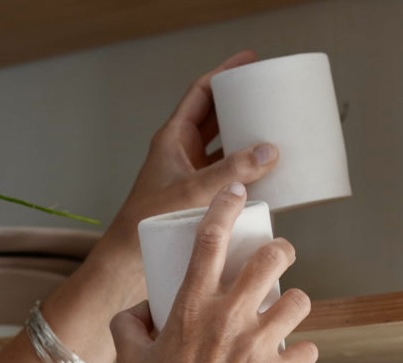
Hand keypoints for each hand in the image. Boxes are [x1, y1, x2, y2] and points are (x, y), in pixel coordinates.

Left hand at [87, 51, 280, 306]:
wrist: (126, 262)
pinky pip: (227, 174)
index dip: (225, 73)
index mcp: (172, 139)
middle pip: (215, 115)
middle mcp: (181, 153)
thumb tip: (269, 151)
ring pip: (223, 145)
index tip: (250, 61)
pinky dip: (246, 169)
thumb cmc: (145, 223)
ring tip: (275, 126)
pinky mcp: (199, 197)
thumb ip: (229, 172)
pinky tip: (268, 171)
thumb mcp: (191, 192)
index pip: (200, 94)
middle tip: (271, 93)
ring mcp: (190, 174)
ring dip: (245, 136)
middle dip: (241, 102)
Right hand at [111, 183, 317, 362]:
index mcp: (191, 307)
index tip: (237, 193)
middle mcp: (228, 318)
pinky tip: (288, 360)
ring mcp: (258, 346)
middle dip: (281, 251)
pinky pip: (307, 349)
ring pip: (301, 301)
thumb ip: (128, 324)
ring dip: (294, 305)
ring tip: (284, 315)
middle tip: (279, 258)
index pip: (211, 240)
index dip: (226, 207)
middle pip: (272, 258)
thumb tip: (139, 310)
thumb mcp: (129, 359)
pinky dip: (299, 354)